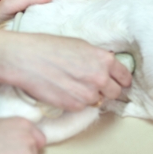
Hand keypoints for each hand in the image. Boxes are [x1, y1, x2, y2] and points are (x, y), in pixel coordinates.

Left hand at [0, 0, 92, 27]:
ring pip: (59, 16)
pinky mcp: (34, 36)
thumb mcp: (5, 8)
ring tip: (90, 14)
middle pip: (61, 4)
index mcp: (32, 4)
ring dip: (74, 13)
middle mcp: (36, 12)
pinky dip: (65, 27)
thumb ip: (23, 0)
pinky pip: (53, 29)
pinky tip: (74, 34)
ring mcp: (35, 23)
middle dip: (78, 2)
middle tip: (95, 2)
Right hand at [3, 32, 132, 110]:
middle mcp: (100, 78)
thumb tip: (106, 68)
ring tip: (73, 85)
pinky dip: (76, 102)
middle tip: (95, 85)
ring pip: (98, 101)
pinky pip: (82, 107)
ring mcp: (87, 94)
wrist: (27, 59)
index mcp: (105, 60)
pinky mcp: (74, 106)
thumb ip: (98, 59)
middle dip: (108, 90)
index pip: (125, 77)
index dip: (122, 80)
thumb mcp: (82, 46)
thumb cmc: (52, 47)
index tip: (119, 82)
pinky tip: (64, 90)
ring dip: (90, 96)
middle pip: (115, 93)